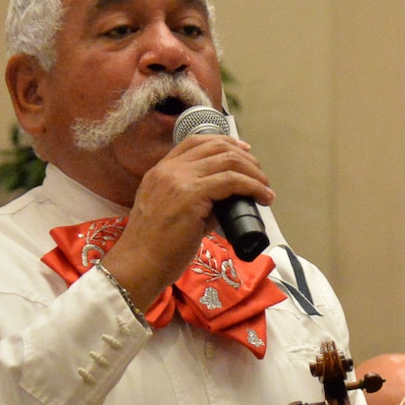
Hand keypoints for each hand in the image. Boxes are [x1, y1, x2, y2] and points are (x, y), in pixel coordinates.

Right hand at [100, 135, 274, 305]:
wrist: (139, 263)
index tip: (244, 152)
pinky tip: (262, 196)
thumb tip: (226, 200)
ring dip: (253, 173)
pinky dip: (252, 187)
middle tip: (259, 174)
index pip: (195, 142)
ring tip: (265, 188)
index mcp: (160, 171)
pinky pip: (231, 181)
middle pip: (215, 147)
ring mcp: (179, 179)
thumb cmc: (155, 247)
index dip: (224, 142)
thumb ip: (196, 200)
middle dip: (244, 157)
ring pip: (227, 161)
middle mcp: (169, 169)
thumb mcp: (171, 212)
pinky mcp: (191, 194)